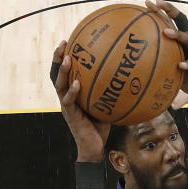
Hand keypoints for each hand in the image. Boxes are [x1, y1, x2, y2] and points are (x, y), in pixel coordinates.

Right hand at [50, 41, 108, 160]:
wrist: (93, 148)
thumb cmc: (100, 127)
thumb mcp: (107, 107)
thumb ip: (110, 94)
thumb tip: (129, 80)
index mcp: (73, 93)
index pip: (66, 72)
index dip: (65, 57)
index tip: (70, 41)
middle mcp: (67, 97)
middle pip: (58, 73)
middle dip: (58, 57)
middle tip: (63, 43)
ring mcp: (66, 106)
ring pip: (59, 84)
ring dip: (62, 71)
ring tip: (67, 58)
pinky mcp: (70, 115)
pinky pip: (69, 101)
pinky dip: (72, 91)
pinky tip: (76, 83)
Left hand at [144, 0, 187, 105]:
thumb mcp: (171, 72)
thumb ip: (160, 65)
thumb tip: (137, 67)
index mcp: (181, 42)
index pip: (170, 22)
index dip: (160, 12)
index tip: (147, 3)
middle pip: (180, 20)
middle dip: (169, 9)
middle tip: (157, 3)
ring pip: (187, 38)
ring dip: (177, 35)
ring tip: (166, 33)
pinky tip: (180, 66)